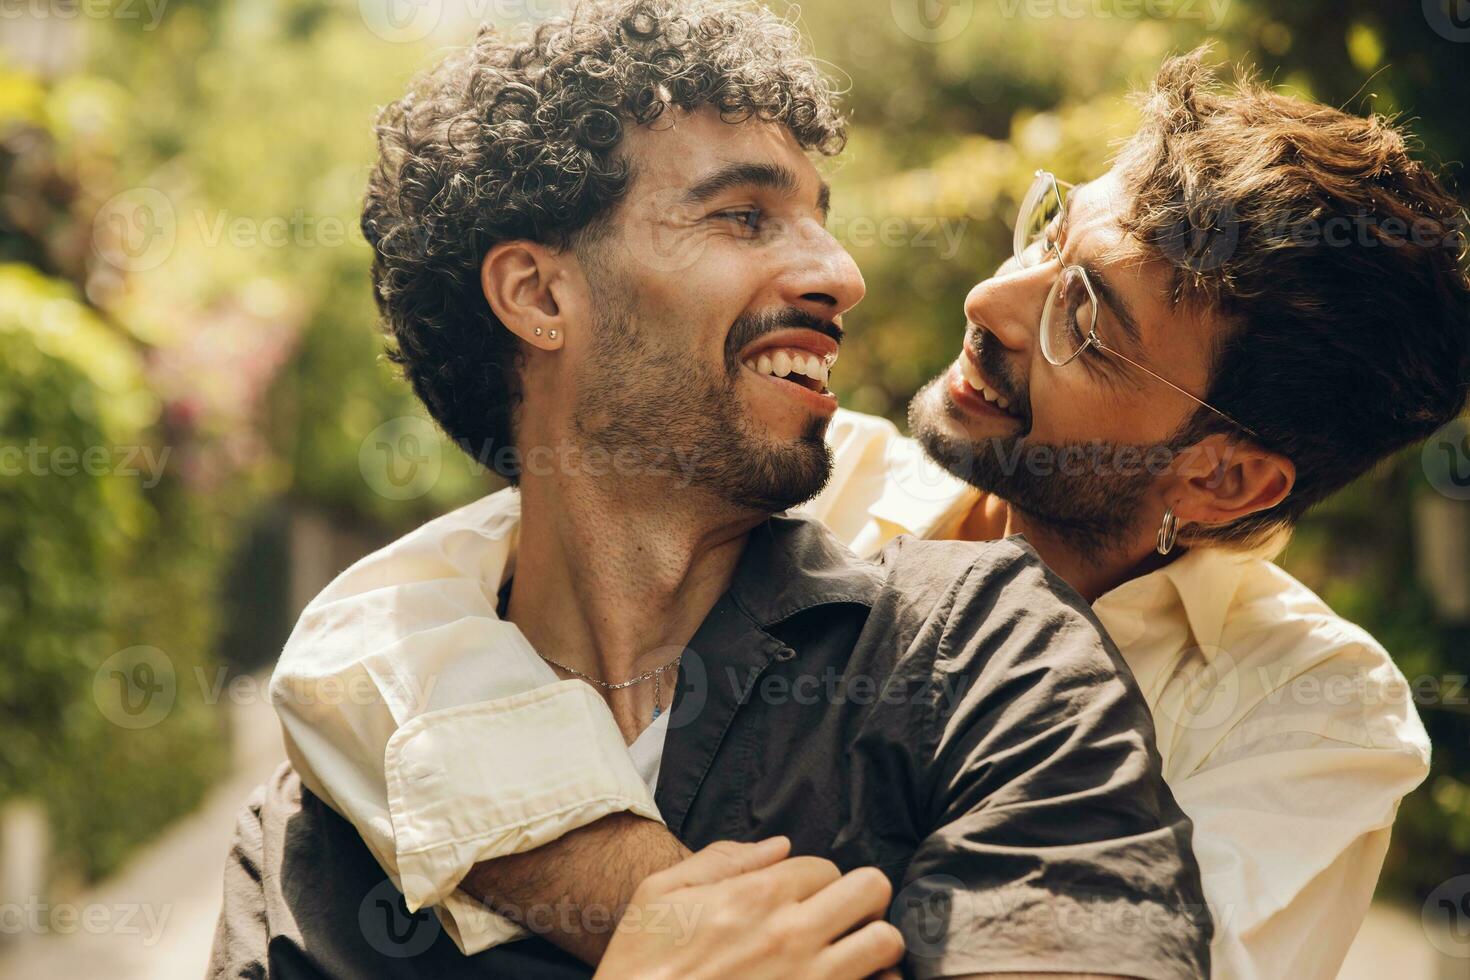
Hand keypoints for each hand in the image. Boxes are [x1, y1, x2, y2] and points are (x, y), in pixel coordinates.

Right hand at [595, 836, 903, 979]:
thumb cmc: (640, 964)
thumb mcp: (660, 894)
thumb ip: (722, 860)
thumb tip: (778, 845)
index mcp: (755, 896)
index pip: (825, 867)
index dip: (815, 881)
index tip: (801, 900)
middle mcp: (792, 933)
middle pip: (871, 889)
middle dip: (861, 898)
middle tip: (843, 916)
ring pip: (886, 942)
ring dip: (874, 943)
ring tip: (854, 952)